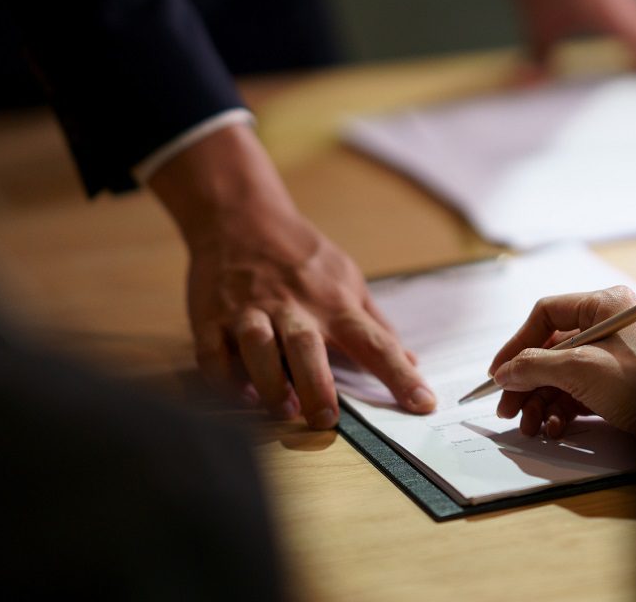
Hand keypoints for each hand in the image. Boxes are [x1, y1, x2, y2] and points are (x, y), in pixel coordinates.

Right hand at [148, 124, 435, 428]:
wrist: (241, 217)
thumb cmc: (301, 256)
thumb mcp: (347, 279)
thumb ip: (376, 324)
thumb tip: (412, 359)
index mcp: (335, 303)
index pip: (375, 342)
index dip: (400, 375)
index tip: (423, 403)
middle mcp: (294, 306)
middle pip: (307, 346)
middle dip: (317, 384)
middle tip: (327, 419)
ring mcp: (250, 309)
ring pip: (258, 345)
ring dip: (269, 381)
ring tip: (283, 410)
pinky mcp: (212, 315)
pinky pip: (213, 350)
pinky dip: (223, 376)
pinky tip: (239, 394)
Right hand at [488, 285, 635, 438]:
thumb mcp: (580, 369)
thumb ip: (535, 366)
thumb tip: (504, 372)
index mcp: (604, 305)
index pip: (547, 315)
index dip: (518, 343)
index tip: (498, 371)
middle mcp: (607, 326)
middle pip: (549, 350)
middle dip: (526, 382)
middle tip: (506, 408)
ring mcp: (612, 357)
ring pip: (560, 375)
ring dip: (539, 401)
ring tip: (530, 426)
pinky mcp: (616, 385)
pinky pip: (576, 393)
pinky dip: (560, 411)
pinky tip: (554, 429)